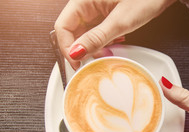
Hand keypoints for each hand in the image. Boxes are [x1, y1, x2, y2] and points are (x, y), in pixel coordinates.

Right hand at [54, 0, 175, 68]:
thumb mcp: (120, 21)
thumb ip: (97, 38)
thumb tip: (76, 53)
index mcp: (84, 0)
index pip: (63, 27)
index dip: (67, 48)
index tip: (77, 64)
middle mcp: (86, 3)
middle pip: (72, 31)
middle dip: (82, 49)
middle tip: (93, 62)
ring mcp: (95, 8)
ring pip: (84, 32)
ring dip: (93, 46)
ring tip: (106, 53)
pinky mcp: (105, 13)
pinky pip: (96, 30)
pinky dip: (102, 40)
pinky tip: (113, 43)